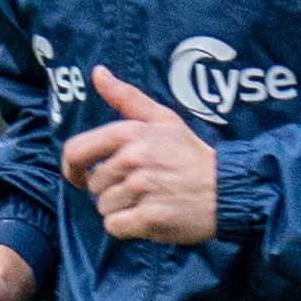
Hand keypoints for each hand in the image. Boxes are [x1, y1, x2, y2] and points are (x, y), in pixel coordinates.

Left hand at [60, 70, 224, 245]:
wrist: (228, 189)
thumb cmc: (192, 155)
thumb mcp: (163, 119)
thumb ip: (126, 97)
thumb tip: (98, 73)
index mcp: (129, 134)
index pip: (75, 151)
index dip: (72, 168)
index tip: (82, 177)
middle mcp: (132, 160)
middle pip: (94, 186)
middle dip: (111, 191)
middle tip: (140, 189)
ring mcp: (141, 189)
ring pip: (104, 208)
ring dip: (121, 210)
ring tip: (149, 201)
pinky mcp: (150, 218)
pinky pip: (115, 226)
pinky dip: (127, 227)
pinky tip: (149, 217)